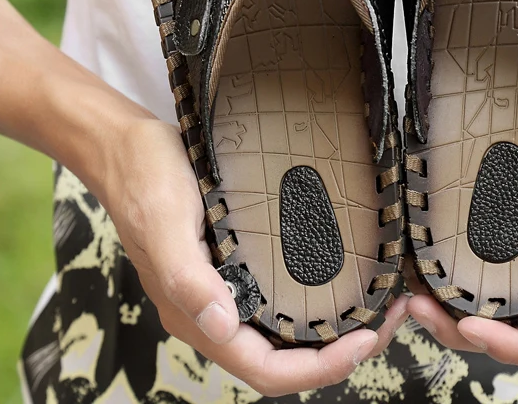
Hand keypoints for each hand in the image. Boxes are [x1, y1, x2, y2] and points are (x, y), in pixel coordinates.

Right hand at [96, 116, 408, 396]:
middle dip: (340, 350)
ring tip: (379, 299)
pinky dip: (316, 294)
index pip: (266, 370)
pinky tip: (344, 271)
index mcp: (197, 316)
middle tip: (389, 317)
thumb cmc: (145, 180)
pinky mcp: (234, 260)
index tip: (367, 340)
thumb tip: (223, 328)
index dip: (319, 368)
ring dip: (333, 326)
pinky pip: (280, 293)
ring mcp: (225, 287)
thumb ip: (188, 280)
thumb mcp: (165, 224)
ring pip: (286, 329)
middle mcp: (214, 311)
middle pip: (285, 357)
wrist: (127, 147)